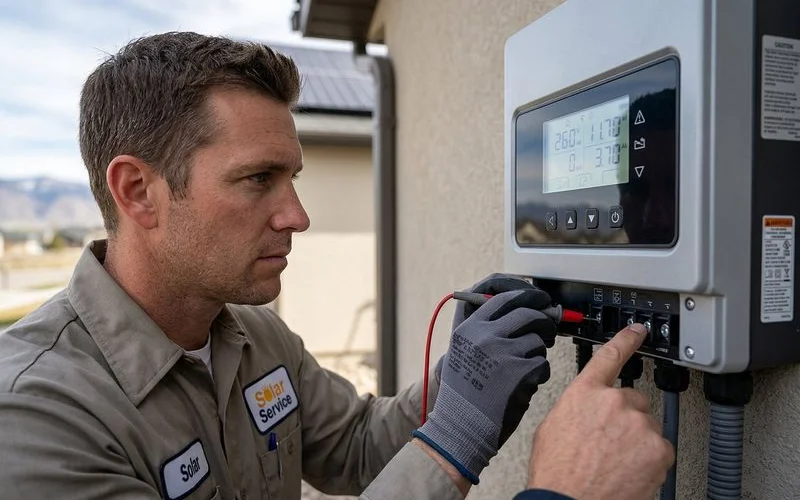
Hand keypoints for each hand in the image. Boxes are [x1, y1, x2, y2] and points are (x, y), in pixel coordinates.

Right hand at [436, 273, 556, 383]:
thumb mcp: (462, 352)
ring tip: (523, 371)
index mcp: (470, 328)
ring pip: (538, 342)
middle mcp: (485, 336)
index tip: (540, 301)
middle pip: (528, 314)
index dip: (527, 297)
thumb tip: (523, 311)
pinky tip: (524, 386)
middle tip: (547, 333)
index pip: (504, 298)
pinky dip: (539, 375)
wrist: (462, 426)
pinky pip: (542, 364)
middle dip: (543, 323)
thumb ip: (485, 330)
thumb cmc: (465, 393)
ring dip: (537, 355)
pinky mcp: (520, 373)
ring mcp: (503, 353)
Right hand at [526, 324, 674, 499]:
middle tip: (609, 443)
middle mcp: (614, 401)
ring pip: (647, 426)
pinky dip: (649, 461)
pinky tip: (628, 471)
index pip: (609, 356)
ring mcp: (638, 425)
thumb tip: (585, 407)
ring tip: (615, 462)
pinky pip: (660, 449)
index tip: (637, 331)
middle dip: (625, 418)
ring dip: (637, 441)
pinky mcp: (658, 449)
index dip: (626, 340)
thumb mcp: (552, 427)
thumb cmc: (557, 472)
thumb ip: (576, 407)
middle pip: (633, 400)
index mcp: (584, 392)